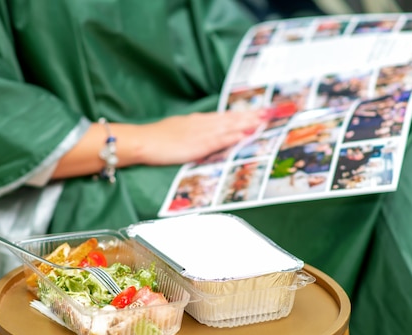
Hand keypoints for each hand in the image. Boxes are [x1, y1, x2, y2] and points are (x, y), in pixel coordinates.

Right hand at [134, 109, 266, 164]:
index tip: (259, 112)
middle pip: (231, 119)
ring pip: (228, 127)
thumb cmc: (157, 138)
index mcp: (198, 121)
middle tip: (269, 113)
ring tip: (262, 121)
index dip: (243, 115)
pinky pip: (217, 140)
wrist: (142, 141)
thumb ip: (196, 130)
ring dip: (245, 124)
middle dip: (250, 116)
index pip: (225, 117)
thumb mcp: (179, 129)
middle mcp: (202, 124)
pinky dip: (231, 136)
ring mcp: (200, 134)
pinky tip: (242, 135)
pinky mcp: (196, 146)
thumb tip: (209, 131)